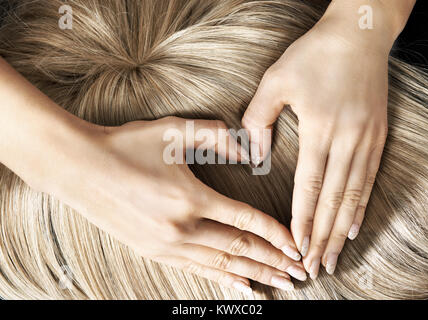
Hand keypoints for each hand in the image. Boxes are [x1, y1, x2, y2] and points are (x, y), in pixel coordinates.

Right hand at [47, 117, 305, 292]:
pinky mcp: (152, 251)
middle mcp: (181, 228)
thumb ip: (216, 136)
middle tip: (299, 273)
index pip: (244, 220)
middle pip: (238, 249)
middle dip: (273, 261)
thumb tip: (247, 149)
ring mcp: (165, 245)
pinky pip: (196, 270)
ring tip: (278, 285)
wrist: (79, 168)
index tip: (296, 244)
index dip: (274, 233)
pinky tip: (239, 286)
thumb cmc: (126, 146)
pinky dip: (221, 279)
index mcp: (190, 198)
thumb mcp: (173, 131)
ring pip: (220, 265)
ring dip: (253, 274)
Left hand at [242, 8, 393, 277]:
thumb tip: (253, 155)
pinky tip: (353, 226)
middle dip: (321, 236)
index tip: (296, 246)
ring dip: (341, 230)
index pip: (310, 185)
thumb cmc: (314, 55)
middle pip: (333, 199)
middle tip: (313, 266)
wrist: (358, 35)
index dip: (302, 219)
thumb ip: (258, 120)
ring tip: (333, 257)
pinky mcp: (377, 136)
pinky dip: (361, 206)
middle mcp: (347, 139)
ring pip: (353, 194)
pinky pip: (370, 179)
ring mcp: (366, 139)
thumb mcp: (276, 80)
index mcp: (320, 128)